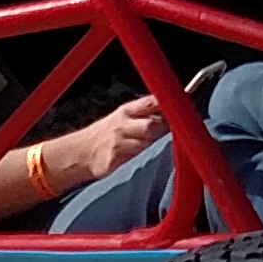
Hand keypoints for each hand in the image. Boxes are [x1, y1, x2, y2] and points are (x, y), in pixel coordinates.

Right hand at [51, 100, 167, 191]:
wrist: (81, 152)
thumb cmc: (110, 133)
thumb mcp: (125, 117)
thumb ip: (147, 113)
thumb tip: (178, 109)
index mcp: (127, 110)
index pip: (152, 102)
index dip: (169, 105)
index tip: (182, 109)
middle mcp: (122, 124)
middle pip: (151, 126)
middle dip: (162, 132)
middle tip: (169, 135)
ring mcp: (117, 142)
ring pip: (145, 144)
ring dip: (152, 147)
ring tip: (153, 149)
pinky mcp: (113, 159)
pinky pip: (134, 159)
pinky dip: (141, 159)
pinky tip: (140, 158)